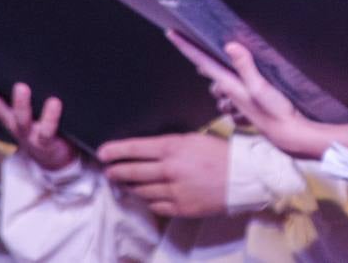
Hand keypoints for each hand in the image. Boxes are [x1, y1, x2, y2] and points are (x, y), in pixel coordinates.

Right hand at [0, 73, 74, 171]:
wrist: (53, 158)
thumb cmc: (37, 126)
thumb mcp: (21, 112)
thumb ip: (10, 96)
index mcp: (9, 115)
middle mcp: (15, 124)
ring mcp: (29, 134)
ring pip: (22, 120)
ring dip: (21, 104)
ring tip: (21, 87)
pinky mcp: (46, 142)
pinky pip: (47, 130)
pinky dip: (51, 117)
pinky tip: (55, 101)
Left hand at [98, 132, 228, 217]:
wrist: (244, 176)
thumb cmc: (221, 153)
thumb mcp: (193, 139)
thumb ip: (170, 145)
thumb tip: (148, 151)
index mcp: (173, 148)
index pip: (136, 149)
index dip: (116, 151)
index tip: (103, 153)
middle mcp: (169, 170)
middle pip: (133, 172)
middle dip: (116, 171)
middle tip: (108, 171)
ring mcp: (173, 191)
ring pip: (142, 190)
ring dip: (130, 187)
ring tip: (124, 183)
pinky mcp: (180, 208)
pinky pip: (156, 206)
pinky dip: (148, 200)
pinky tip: (146, 196)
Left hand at [169, 33, 323, 157]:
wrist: (288, 137)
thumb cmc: (276, 112)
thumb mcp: (261, 86)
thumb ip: (245, 66)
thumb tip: (230, 46)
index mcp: (229, 84)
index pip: (202, 61)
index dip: (186, 46)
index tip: (170, 33)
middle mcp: (229, 93)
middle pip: (209, 71)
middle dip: (205, 60)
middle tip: (200, 44)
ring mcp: (236, 102)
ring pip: (220, 85)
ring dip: (221, 78)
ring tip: (228, 67)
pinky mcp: (245, 109)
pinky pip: (233, 98)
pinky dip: (234, 94)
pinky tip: (245, 91)